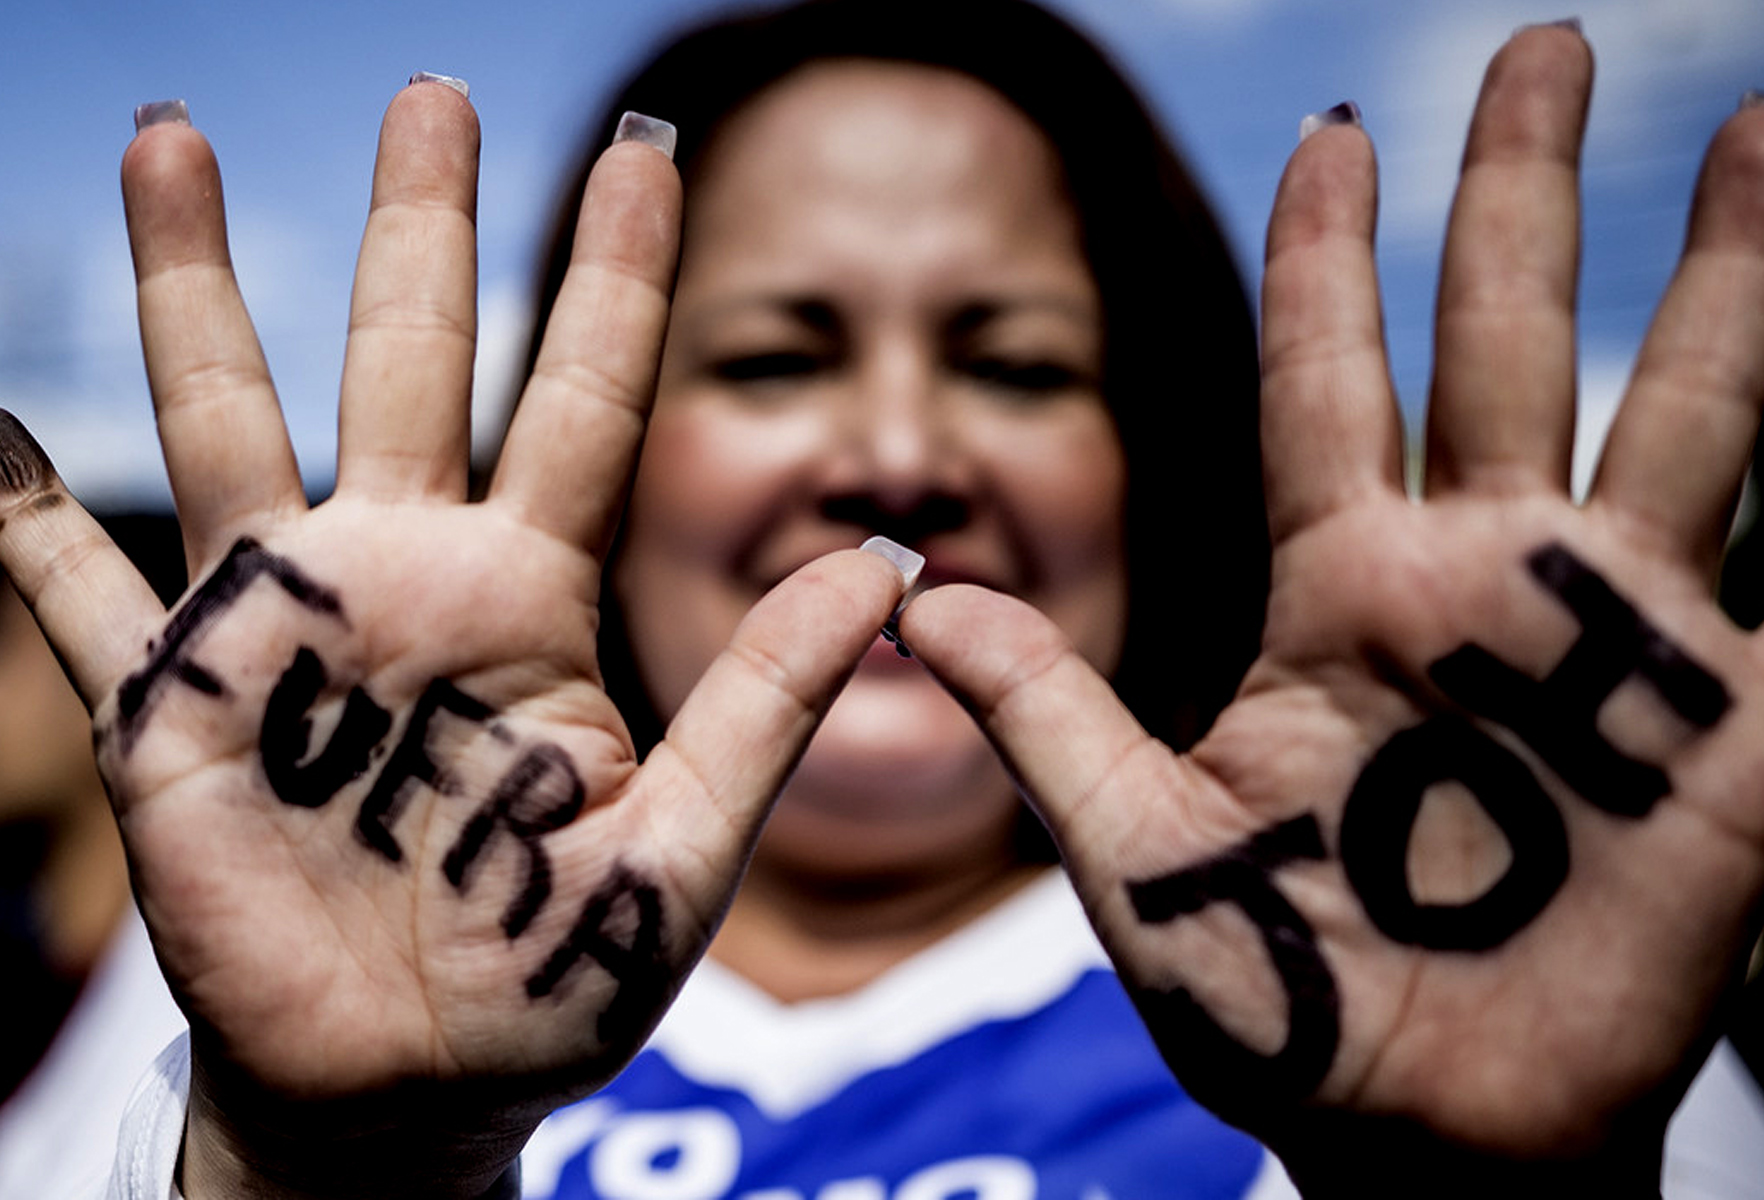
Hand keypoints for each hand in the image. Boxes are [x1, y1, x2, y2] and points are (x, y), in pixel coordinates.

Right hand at [0, 83, 906, 1197]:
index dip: (617, 275)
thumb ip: (768, 705)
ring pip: (233, 419)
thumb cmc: (548, 981)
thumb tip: (885, 569)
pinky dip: (22, 521)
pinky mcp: (174, 709)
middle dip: (425, 230)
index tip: (650, 149)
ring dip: (196, 286)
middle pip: (418, 363)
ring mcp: (286, 630)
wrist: (411, 1091)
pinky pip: (77, 598)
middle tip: (432, 95)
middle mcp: (410, 580)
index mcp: (535, 601)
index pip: (589, 401)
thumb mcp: (682, 851)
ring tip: (166, 140)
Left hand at [902, 26, 1763, 1193]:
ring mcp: (1617, 645)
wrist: (1421, 1136)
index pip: (1327, 379)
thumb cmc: (1277, 1007)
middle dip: (1522, 194)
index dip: (1330, 255)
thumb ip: (1048, 717)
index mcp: (1338, 596)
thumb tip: (917, 595)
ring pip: (1683, 411)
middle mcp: (1480, 584)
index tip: (1335, 131)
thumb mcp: (1142, 855)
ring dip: (1732, 275)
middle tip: (1541, 44)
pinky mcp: (1738, 739)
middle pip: (1508, 340)